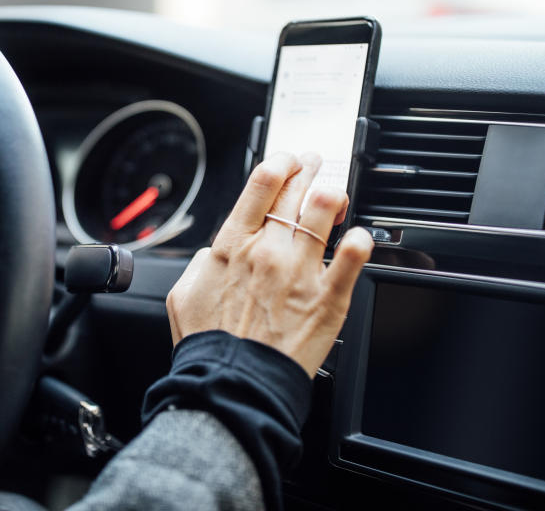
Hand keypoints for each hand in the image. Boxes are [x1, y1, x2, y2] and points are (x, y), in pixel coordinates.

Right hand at [166, 152, 373, 377]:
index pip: (261, 184)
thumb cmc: (210, 346)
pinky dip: (361, 242)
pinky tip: (361, 236)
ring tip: (336, 195)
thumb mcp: (184, 295)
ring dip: (333, 195)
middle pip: (295, 190)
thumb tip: (215, 253)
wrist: (234, 384)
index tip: (287, 160)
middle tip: (314, 165)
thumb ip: (201, 265)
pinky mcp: (327, 298)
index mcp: (232, 246)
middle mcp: (267, 250)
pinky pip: (354, 259)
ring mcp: (300, 271)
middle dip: (308, 169)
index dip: (279, 162)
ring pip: (325, 210)